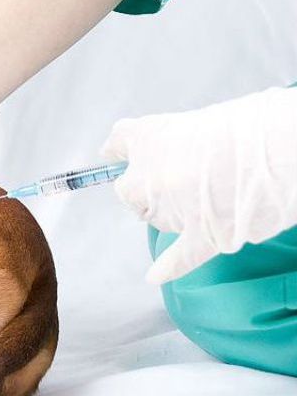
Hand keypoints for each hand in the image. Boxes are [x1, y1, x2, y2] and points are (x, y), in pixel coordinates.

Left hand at [102, 87, 296, 283]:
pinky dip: (168, 267)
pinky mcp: (200, 236)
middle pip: (128, 190)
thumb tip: (183, 154)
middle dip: (143, 189)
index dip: (120, 149)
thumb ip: (180, 140)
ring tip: (206, 197)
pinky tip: (154, 276)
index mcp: (150, 137)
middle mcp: (149, 176)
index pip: (118, 143)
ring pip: (154, 219)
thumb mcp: (204, 119)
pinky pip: (178, 257)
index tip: (116, 152)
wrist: (284, 148)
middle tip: (175, 180)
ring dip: (169, 213)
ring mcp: (171, 209)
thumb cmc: (253, 124)